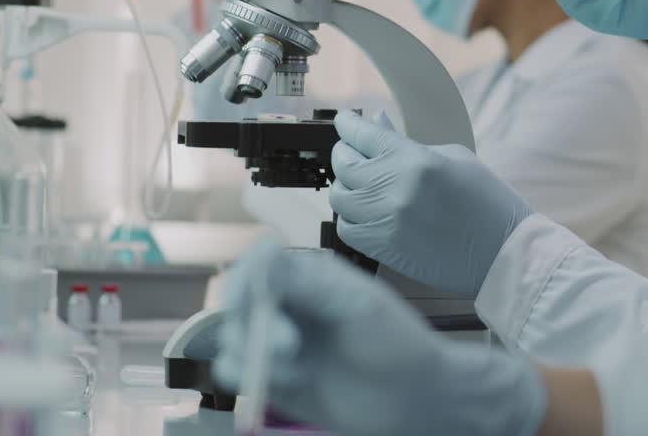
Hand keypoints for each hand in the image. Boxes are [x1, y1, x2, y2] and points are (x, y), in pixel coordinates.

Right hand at [214, 242, 546, 435]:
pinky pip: (236, 370)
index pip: (257, 266)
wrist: (416, 398)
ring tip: (297, 371)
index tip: (249, 304)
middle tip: (289, 347)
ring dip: (250, 355)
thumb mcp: (358, 305)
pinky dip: (246, 377)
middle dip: (253, 326)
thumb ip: (309, 281)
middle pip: (238, 303)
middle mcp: (289, 304)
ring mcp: (279, 340)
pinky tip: (286, 383)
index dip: (245, 283)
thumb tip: (263, 247)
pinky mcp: (275, 376)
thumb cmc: (397, 344)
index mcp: (309, 276)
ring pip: (232, 338)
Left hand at [330, 110, 533, 296]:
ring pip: (339, 196)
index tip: (346, 121)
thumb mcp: (454, 158)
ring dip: (347, 186)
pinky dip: (351, 217)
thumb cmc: (487, 202)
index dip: (349, 124)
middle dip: (346, 152)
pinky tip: (367, 212)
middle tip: (354, 151)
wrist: (502, 253)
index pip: (362, 134)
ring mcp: (384, 221)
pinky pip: (347, 228)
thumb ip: (407, 142)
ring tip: (363, 184)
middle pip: (343, 163)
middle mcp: (392, 189)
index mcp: (414, 160)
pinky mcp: (382, 249)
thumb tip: (376, 123)